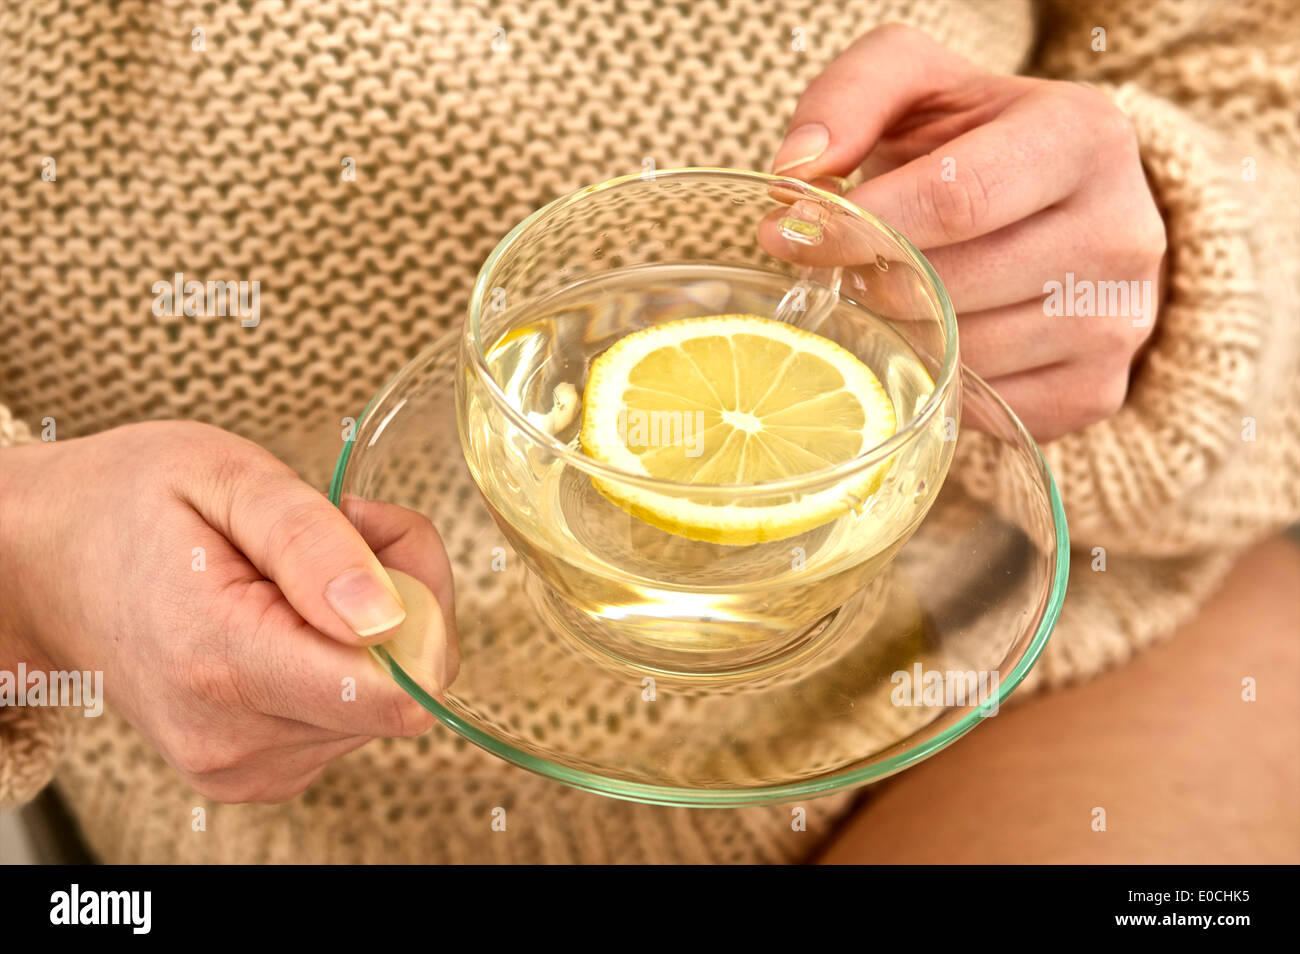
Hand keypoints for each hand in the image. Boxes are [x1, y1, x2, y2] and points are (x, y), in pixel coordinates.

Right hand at [0, 421, 456, 801]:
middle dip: (400, 603)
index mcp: (224, 663)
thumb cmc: (128, 506)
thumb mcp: (225, 477)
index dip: (421, 603)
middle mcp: (234, 740)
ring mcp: (243, 769)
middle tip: (333, 535)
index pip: (393, 691)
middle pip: (405, 691)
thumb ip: (314, 543)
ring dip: (370, 634)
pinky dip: (342, 664)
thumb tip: (391, 615)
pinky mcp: (255, 775)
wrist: (46, 567)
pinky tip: (287, 620)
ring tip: (293, 576)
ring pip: (385, 706)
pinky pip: (350, 722)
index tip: (372, 538)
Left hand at [772, 24, 1165, 440]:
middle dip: (873, 283)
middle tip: (842, 269)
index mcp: (1084, 137)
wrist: (1062, 200)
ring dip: (904, 336)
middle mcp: (1123, 233)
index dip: (861, 224)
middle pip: (954, 286)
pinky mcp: (1096, 391)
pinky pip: (986, 408)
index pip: (955, 199)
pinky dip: (942, 383)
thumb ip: (849, 98)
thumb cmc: (974, 139)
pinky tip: (939, 340)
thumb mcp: (917, 81)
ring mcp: (1118, 322)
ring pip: (966, 356)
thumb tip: (796, 174)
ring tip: (893, 298)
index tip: (791, 233)